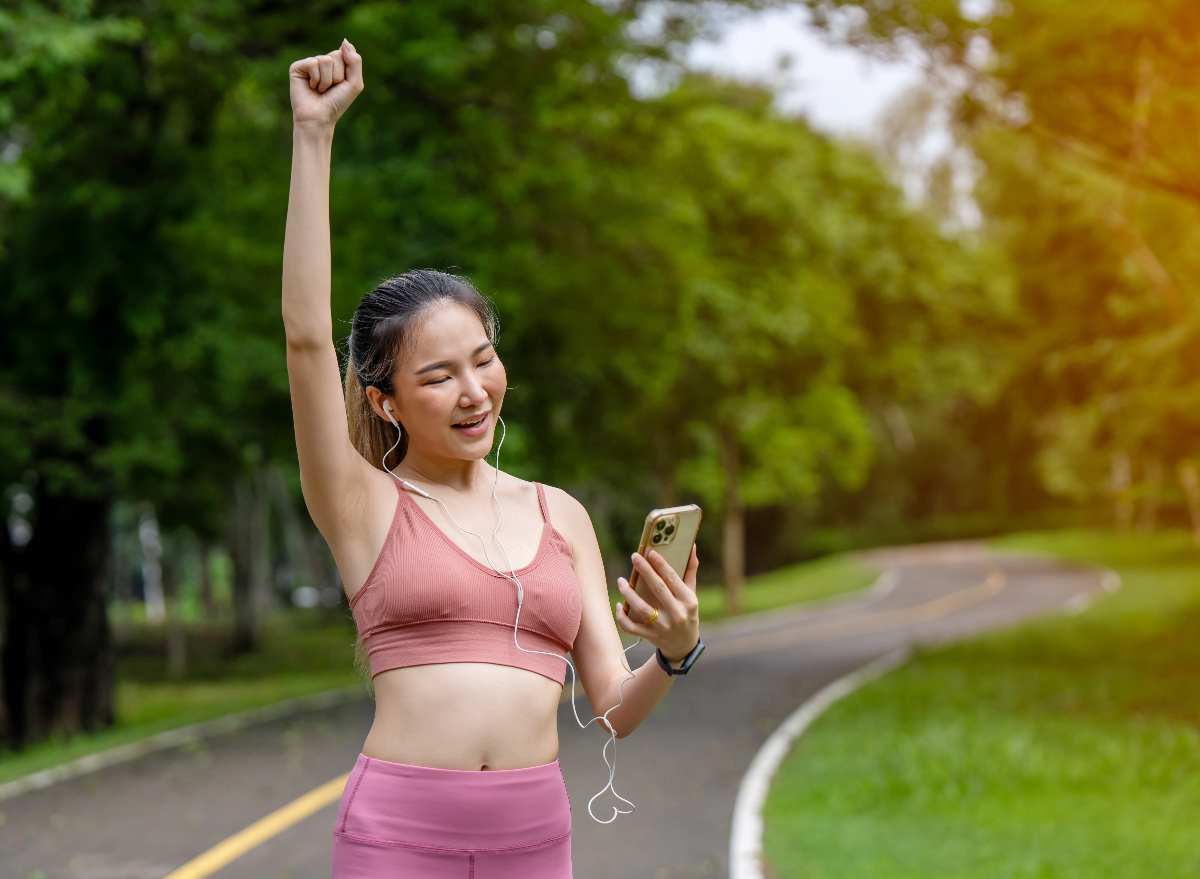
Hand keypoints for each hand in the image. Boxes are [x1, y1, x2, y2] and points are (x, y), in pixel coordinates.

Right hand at [289, 39, 363, 127]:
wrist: (319, 117)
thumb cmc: (337, 103)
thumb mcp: (354, 83)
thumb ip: (355, 61)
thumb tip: (344, 41)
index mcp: (336, 64)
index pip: (345, 54)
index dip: (346, 72)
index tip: (341, 85)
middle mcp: (322, 62)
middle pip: (336, 56)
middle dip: (337, 76)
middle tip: (329, 89)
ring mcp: (309, 63)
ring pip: (325, 60)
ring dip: (327, 80)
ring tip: (321, 90)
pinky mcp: (298, 67)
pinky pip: (313, 63)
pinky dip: (316, 79)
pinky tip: (311, 87)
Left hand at [614, 545, 699, 663]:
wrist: (684, 646)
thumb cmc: (687, 612)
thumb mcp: (692, 593)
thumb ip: (690, 570)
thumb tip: (691, 546)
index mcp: (688, 600)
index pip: (672, 578)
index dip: (660, 564)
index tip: (650, 552)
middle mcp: (677, 613)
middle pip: (657, 588)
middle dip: (645, 570)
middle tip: (634, 556)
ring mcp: (663, 626)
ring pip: (641, 608)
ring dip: (628, 593)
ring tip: (621, 581)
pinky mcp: (651, 636)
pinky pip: (631, 627)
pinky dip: (622, 617)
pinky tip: (618, 605)